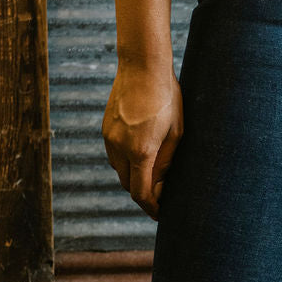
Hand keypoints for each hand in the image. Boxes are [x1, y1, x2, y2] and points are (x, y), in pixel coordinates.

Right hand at [101, 62, 183, 220]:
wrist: (142, 67)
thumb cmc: (167, 98)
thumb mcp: (176, 133)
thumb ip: (166, 161)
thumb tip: (161, 183)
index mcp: (141, 151)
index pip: (141, 193)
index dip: (152, 207)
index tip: (161, 214)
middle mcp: (120, 148)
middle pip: (128, 185)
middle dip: (143, 194)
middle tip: (161, 195)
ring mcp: (109, 138)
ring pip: (119, 170)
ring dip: (134, 177)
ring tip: (153, 174)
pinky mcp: (105, 129)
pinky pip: (114, 155)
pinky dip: (126, 161)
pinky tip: (141, 154)